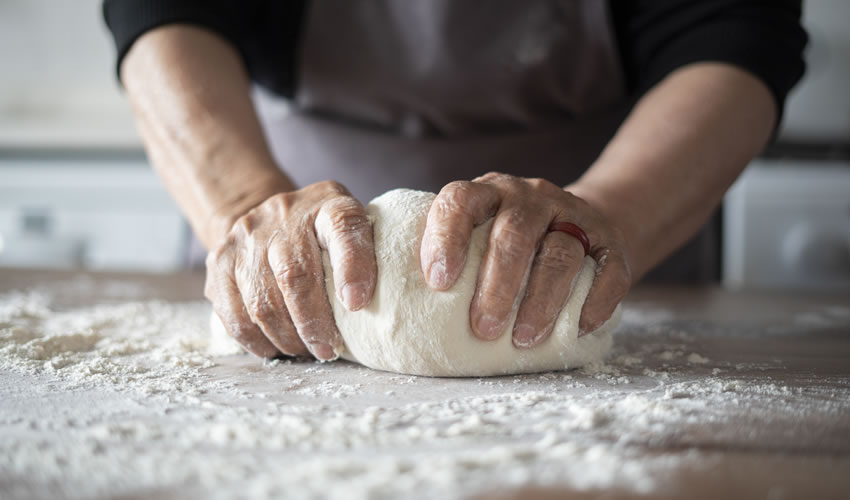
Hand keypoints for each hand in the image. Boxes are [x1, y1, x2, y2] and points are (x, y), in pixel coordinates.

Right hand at [204, 181, 376, 358]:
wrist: (267, 217)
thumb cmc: (325, 237)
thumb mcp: (355, 231)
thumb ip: (371, 258)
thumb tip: (393, 312)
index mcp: (329, 204)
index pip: (343, 226)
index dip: (352, 266)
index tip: (358, 304)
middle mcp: (285, 214)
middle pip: (295, 275)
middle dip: (314, 323)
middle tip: (328, 350)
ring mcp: (247, 236)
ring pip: (262, 301)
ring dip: (287, 337)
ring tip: (305, 350)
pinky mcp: (219, 260)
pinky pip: (234, 314)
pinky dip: (257, 340)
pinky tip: (276, 347)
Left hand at [420, 172, 630, 347]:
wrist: (583, 225)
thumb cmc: (505, 245)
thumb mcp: (474, 236)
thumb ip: (440, 261)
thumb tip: (372, 309)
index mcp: (486, 194)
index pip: (460, 201)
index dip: (445, 236)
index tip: (435, 281)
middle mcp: (529, 198)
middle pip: (513, 231)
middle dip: (497, 282)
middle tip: (482, 328)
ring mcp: (573, 217)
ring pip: (561, 251)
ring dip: (541, 298)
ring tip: (521, 339)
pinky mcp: (611, 243)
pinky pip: (608, 269)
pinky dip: (596, 300)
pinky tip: (578, 327)